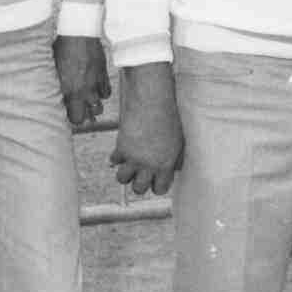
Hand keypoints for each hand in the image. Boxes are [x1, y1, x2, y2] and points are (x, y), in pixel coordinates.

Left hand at [53, 33, 110, 130]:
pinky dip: (102, 92)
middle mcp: (85, 91)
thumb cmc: (61, 49)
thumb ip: (58, 86)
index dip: (74, 117)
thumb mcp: (53, 69)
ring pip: (100, 105)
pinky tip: (96, 87)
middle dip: (87, 114)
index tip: (69, 112)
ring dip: (94, 104)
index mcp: (70, 91)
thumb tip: (58, 96)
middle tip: (79, 107)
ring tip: (87, 98)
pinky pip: (107, 92)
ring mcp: (96, 84)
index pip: (77, 118)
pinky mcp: (104, 75)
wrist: (79, 33)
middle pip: (93, 114)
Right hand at [112, 62, 182, 195]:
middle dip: (139, 184)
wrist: (152, 102)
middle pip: (138, 189)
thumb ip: (175, 159)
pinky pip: (113, 161)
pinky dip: (116, 158)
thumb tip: (172, 171)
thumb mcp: (178, 142)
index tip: (156, 178)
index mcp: (166, 165)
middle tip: (141, 174)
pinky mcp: (121, 147)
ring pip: (121, 179)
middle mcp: (149, 165)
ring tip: (129, 165)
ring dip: (125, 174)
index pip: (159, 189)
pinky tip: (122, 150)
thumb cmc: (168, 119)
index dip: (157, 185)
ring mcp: (133, 157)